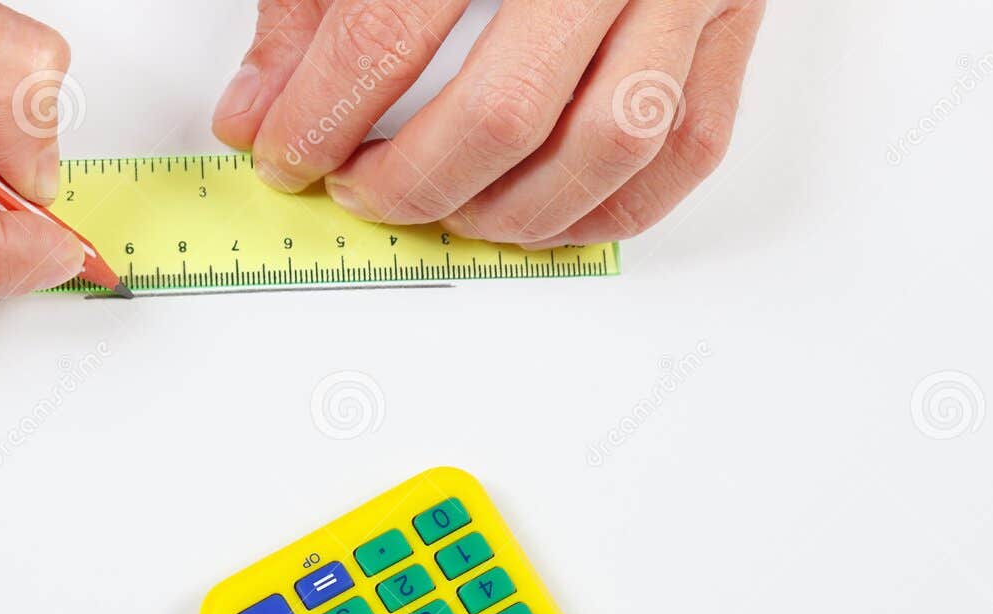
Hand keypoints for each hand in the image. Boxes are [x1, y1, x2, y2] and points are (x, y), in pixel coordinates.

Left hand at [213, 0, 764, 247]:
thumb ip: (313, 3)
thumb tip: (258, 112)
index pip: (389, 30)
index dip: (322, 116)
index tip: (283, 155)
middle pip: (505, 111)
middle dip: (411, 182)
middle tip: (358, 190)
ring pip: (609, 145)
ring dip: (510, 212)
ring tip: (446, 210)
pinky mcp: (735, 18)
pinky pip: (686, 148)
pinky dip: (606, 209)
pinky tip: (535, 214)